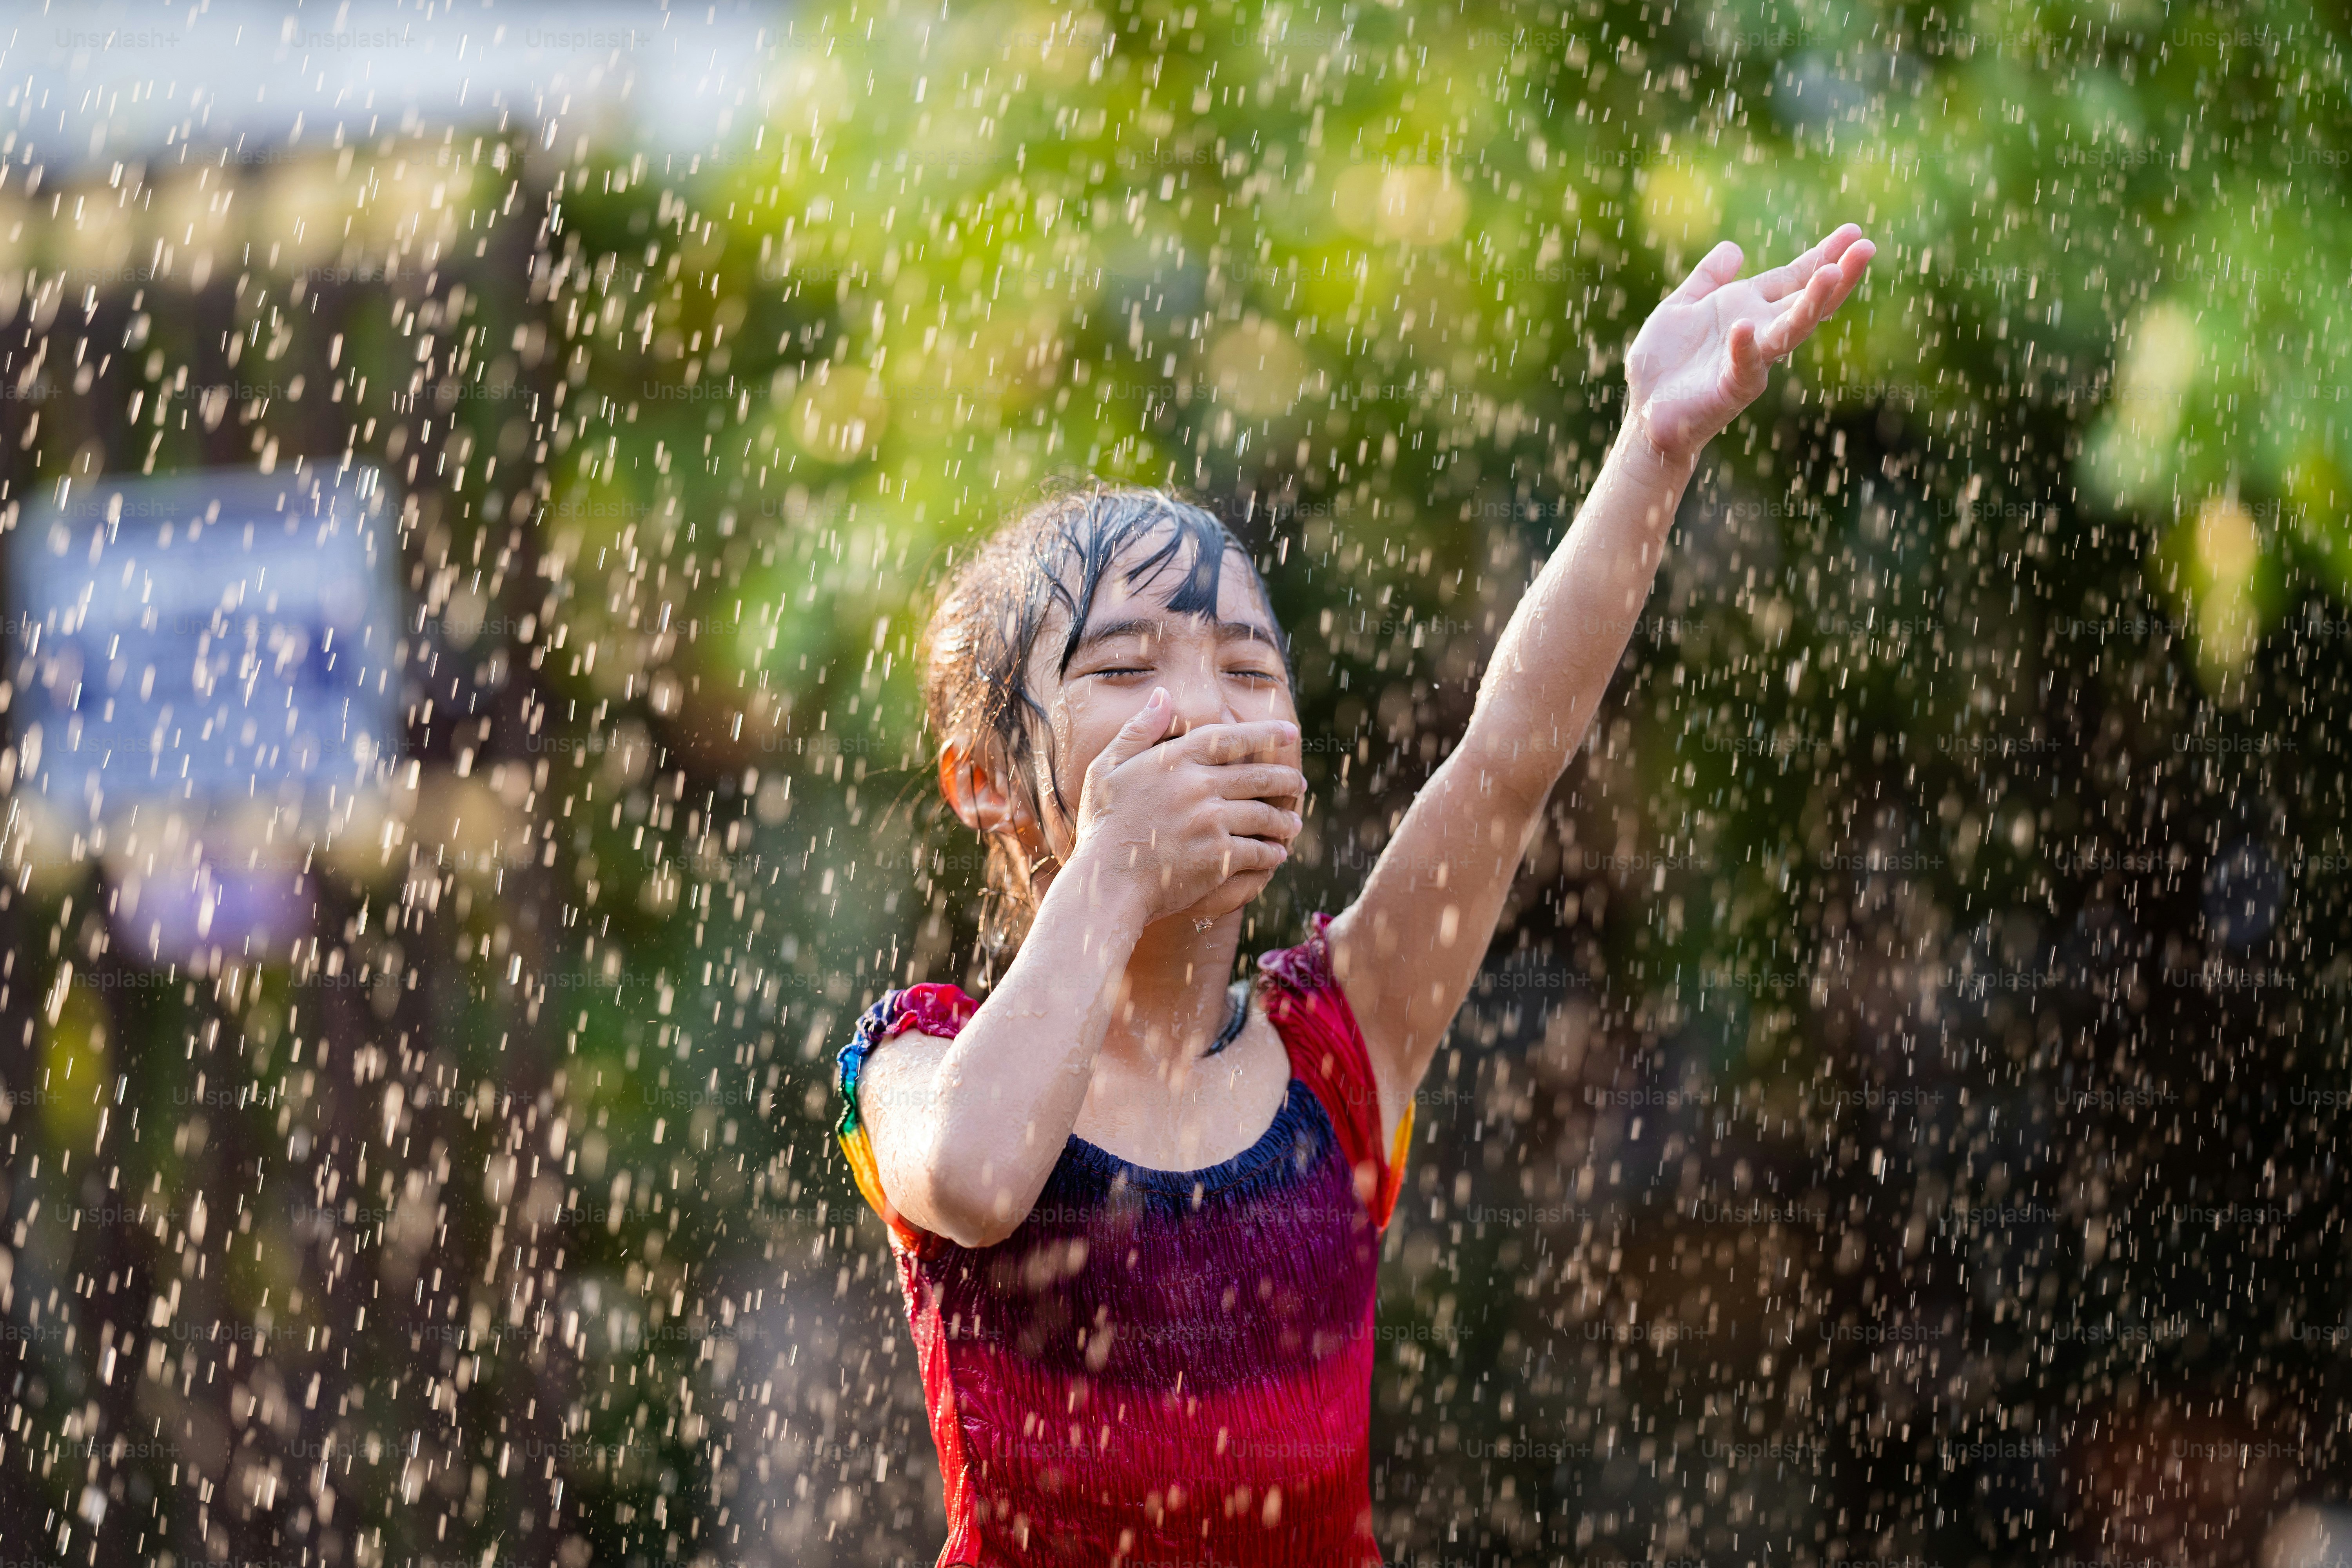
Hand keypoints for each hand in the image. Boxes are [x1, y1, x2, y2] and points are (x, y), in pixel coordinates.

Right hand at [1068, 690, 1306, 926]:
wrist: (1105, 883)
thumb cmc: (1103, 827)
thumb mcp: (1106, 769)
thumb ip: (1137, 730)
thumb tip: (1162, 694)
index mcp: (1174, 760)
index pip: (1230, 737)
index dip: (1265, 733)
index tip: (1290, 731)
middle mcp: (1197, 786)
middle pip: (1258, 776)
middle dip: (1286, 780)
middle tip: (1299, 785)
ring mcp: (1210, 821)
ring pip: (1264, 815)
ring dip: (1285, 820)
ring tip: (1293, 823)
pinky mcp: (1219, 857)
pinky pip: (1259, 850)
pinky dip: (1272, 852)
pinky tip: (1277, 853)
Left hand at [1623, 223, 1874, 467]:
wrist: (1643, 412)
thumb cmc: (1663, 363)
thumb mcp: (1680, 306)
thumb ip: (1707, 278)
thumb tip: (1735, 248)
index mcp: (1748, 308)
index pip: (1794, 277)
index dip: (1822, 255)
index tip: (1854, 231)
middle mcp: (1759, 332)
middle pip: (1806, 301)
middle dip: (1836, 275)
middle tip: (1867, 247)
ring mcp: (1749, 361)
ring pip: (1789, 331)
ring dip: (1811, 304)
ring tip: (1831, 274)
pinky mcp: (1730, 388)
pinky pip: (1743, 365)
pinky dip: (1745, 346)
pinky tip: (1746, 325)